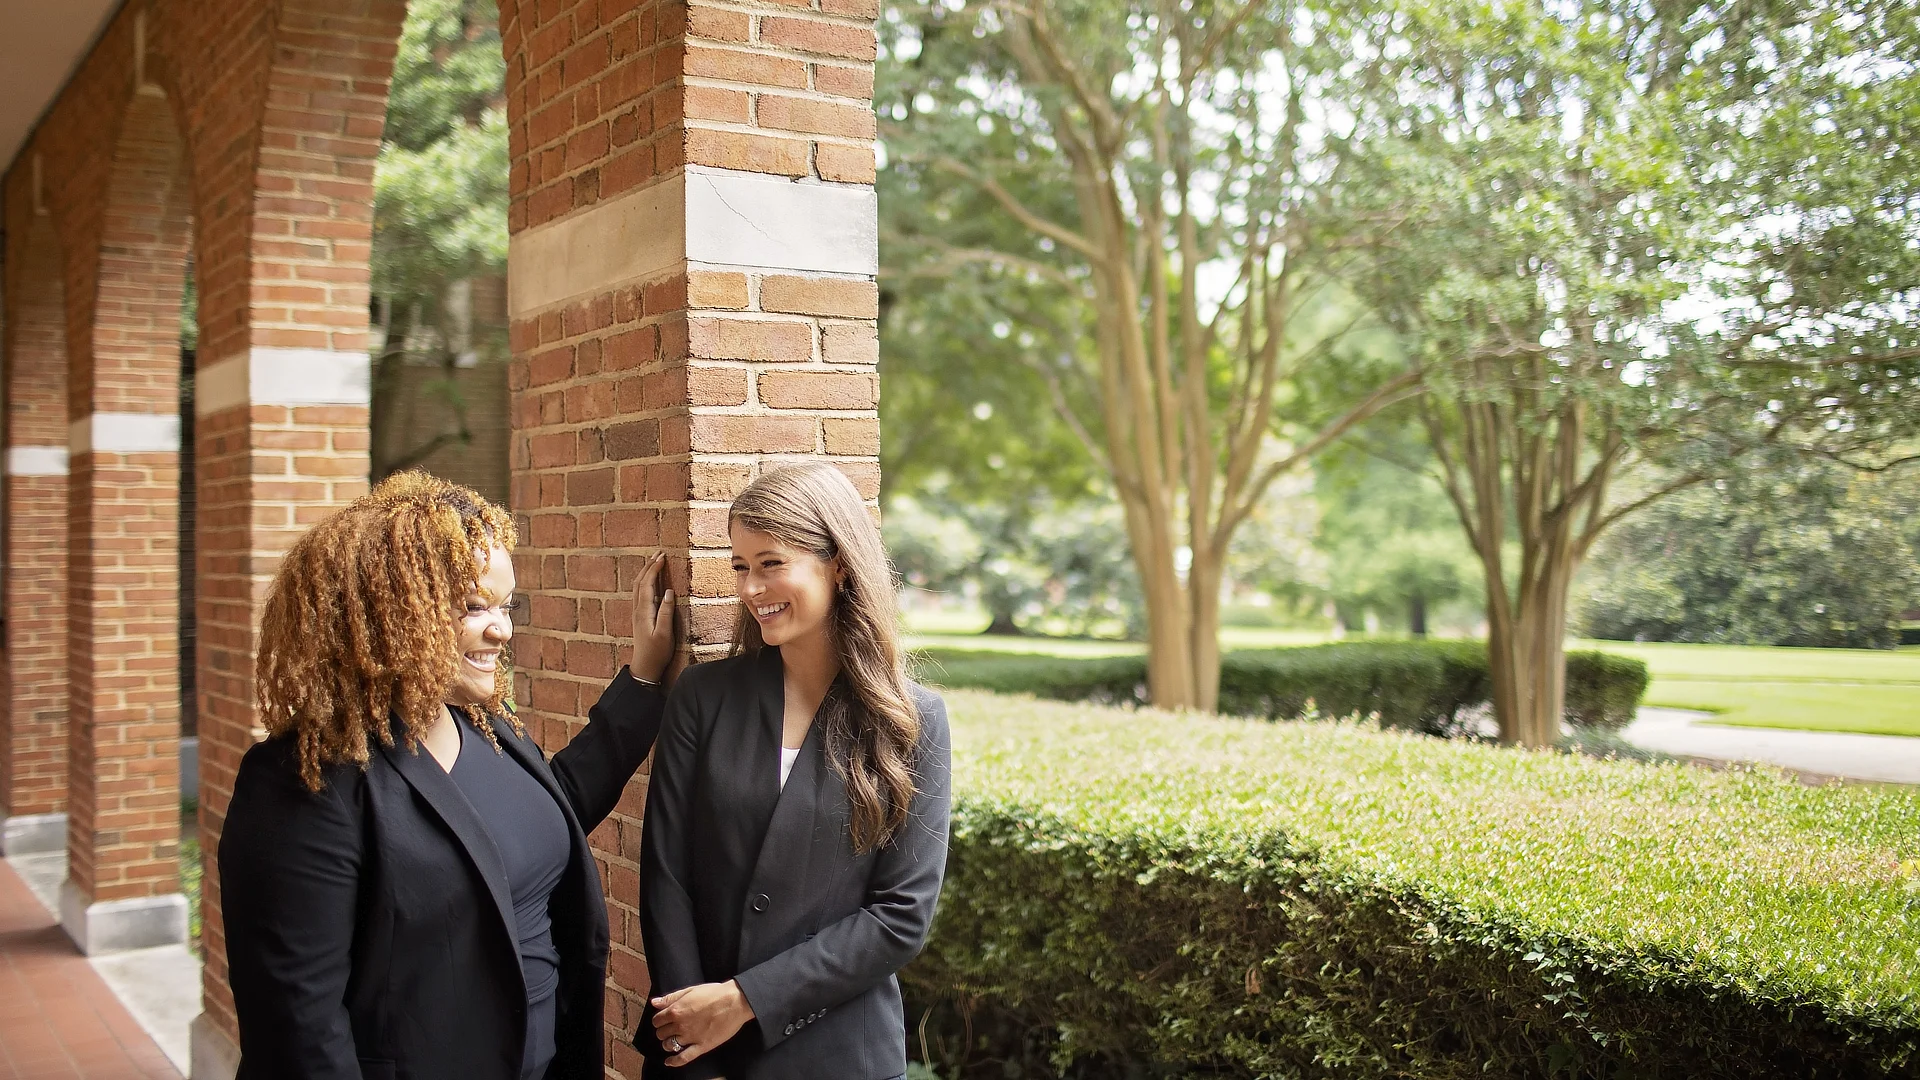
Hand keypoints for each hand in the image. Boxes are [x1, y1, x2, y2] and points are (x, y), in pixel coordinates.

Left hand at [629, 553, 675, 683]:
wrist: (645, 667)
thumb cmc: (657, 652)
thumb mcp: (665, 634)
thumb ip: (667, 612)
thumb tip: (670, 592)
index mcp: (644, 611)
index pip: (647, 584)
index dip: (654, 569)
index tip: (663, 556)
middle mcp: (637, 609)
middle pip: (640, 581)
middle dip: (648, 565)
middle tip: (659, 553)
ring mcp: (637, 613)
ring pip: (638, 586)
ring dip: (645, 572)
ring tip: (654, 561)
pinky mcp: (639, 616)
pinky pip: (640, 593)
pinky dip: (644, 581)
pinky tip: (650, 581)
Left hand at [651, 980, 753, 1066]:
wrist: (735, 1001)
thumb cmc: (714, 993)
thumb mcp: (690, 990)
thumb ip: (671, 997)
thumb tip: (654, 1002)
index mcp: (676, 1010)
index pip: (657, 1020)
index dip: (659, 1020)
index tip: (664, 1020)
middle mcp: (680, 1025)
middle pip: (661, 1033)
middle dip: (663, 1031)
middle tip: (670, 1028)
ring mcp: (690, 1037)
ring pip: (669, 1045)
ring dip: (668, 1043)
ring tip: (674, 1039)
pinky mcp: (701, 1046)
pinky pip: (683, 1058)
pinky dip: (674, 1062)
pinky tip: (669, 1062)